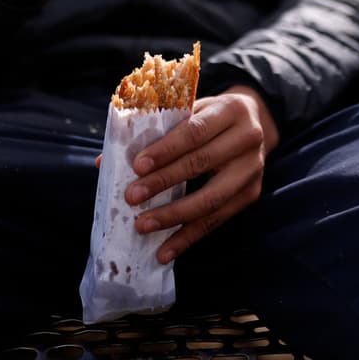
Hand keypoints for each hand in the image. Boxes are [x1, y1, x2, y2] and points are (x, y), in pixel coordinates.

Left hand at [126, 85, 280, 262]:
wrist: (254, 123)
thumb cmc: (209, 117)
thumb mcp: (190, 111)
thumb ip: (154, 131)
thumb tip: (104, 161)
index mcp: (231, 109)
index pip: (195, 131)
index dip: (166, 150)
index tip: (137, 166)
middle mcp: (248, 138)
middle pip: (202, 163)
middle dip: (163, 182)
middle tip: (132, 198)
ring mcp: (252, 169)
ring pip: (211, 198)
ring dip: (173, 216)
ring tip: (143, 225)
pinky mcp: (251, 194)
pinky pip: (217, 220)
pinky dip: (189, 237)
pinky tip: (166, 250)